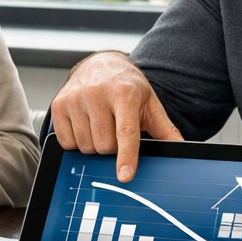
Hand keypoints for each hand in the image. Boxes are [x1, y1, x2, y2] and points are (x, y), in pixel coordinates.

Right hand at [49, 51, 181, 181]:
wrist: (100, 64)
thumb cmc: (126, 87)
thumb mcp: (149, 103)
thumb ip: (165, 129)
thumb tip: (182, 149)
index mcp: (124, 93)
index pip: (125, 131)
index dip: (126, 156)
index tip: (125, 176)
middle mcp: (97, 93)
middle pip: (104, 146)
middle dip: (112, 148)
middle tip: (115, 132)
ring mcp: (75, 98)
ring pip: (85, 147)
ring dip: (95, 145)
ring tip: (101, 126)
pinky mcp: (59, 104)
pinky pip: (66, 142)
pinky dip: (77, 141)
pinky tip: (85, 125)